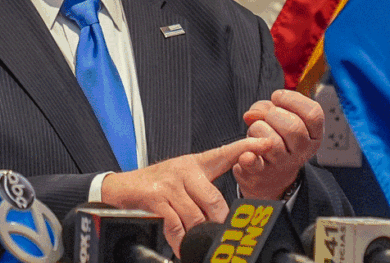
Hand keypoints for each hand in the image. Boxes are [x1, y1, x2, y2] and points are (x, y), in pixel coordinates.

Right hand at [100, 136, 271, 253]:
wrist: (122, 187)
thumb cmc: (155, 185)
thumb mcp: (182, 178)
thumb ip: (204, 191)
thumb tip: (223, 215)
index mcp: (196, 164)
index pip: (226, 153)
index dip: (248, 147)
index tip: (267, 144)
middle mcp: (185, 170)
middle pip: (215, 200)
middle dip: (220, 223)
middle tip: (224, 236)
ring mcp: (171, 183)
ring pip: (196, 215)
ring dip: (199, 234)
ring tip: (199, 243)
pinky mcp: (157, 197)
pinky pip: (176, 224)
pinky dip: (181, 240)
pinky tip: (183, 246)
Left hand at [234, 89, 322, 199]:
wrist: (269, 172)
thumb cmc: (276, 134)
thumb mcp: (278, 117)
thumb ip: (266, 108)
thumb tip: (251, 115)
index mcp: (313, 135)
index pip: (313, 114)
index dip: (292, 99)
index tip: (277, 97)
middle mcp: (303, 151)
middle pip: (293, 127)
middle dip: (273, 114)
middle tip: (266, 117)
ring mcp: (283, 164)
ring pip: (272, 142)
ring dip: (257, 129)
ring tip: (256, 132)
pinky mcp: (262, 172)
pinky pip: (256, 164)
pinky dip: (249, 159)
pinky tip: (246, 155)